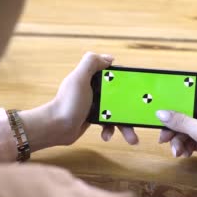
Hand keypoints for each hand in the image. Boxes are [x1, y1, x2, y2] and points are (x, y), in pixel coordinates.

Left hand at [19, 52, 137, 150]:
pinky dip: (110, 130)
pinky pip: (109, 123)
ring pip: (117, 112)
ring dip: (125, 125)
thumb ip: (91, 62)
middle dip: (131, 108)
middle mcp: (95, 88)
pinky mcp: (94, 117)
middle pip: (121, 96)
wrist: (56, 127)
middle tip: (139, 117)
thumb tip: (109, 58)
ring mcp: (95, 103)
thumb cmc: (68, 103)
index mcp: (93, 77)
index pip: (116, 76)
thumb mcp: (79, 78)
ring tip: (132, 138)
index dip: (127, 82)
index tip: (137, 91)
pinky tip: (106, 136)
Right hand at [156, 78, 196, 176]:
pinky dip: (187, 144)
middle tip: (164, 133)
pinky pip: (194, 136)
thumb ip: (181, 122)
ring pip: (190, 124)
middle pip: (190, 108)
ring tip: (176, 150)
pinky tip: (184, 153)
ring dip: (179, 137)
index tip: (170, 91)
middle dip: (175, 122)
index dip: (186, 84)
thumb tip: (161, 113)